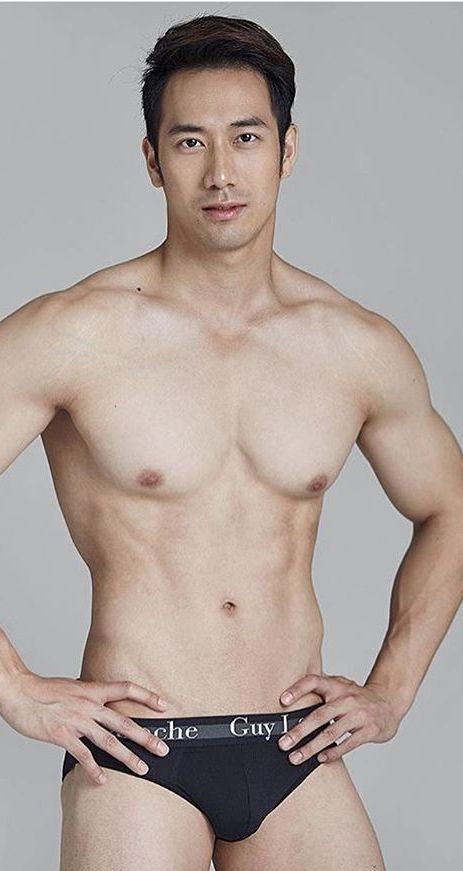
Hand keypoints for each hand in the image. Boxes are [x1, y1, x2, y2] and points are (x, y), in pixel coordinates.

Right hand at [0, 670, 170, 784]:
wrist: (20, 692)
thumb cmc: (44, 690)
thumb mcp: (73, 686)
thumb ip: (89, 695)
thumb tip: (100, 700)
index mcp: (92, 690)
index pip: (126, 689)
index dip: (147, 696)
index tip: (164, 706)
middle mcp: (89, 704)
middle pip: (124, 722)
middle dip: (146, 737)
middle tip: (163, 749)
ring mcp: (77, 720)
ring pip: (109, 741)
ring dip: (128, 757)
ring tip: (143, 769)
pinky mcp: (62, 735)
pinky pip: (83, 755)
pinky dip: (94, 768)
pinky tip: (103, 779)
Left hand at [278, 672, 399, 764]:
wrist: (388, 703)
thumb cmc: (356, 697)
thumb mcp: (340, 687)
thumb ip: (320, 691)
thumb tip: (287, 701)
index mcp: (336, 685)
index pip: (313, 681)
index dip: (297, 689)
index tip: (282, 701)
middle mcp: (347, 698)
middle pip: (319, 715)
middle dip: (299, 731)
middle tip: (283, 744)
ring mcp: (359, 714)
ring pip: (331, 733)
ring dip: (311, 747)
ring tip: (296, 758)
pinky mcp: (369, 730)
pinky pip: (348, 743)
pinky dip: (333, 752)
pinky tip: (321, 759)